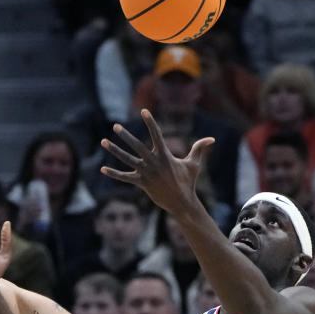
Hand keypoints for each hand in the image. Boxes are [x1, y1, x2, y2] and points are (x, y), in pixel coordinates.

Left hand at [100, 109, 214, 216]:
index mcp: (165, 155)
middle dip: (126, 135)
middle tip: (116, 126)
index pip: (156, 134)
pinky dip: (114, 174)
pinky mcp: (141, 183)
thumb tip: (212, 139)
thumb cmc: (188, 182)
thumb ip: (199, 149)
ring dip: (114, 151)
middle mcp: (154, 163)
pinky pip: (125, 178)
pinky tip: (102, 169)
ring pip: (127, 160)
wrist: (182, 202)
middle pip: (137, 146)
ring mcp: (146, 173)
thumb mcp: (194, 164)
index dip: (150, 122)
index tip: (143, 111)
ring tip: (103, 141)